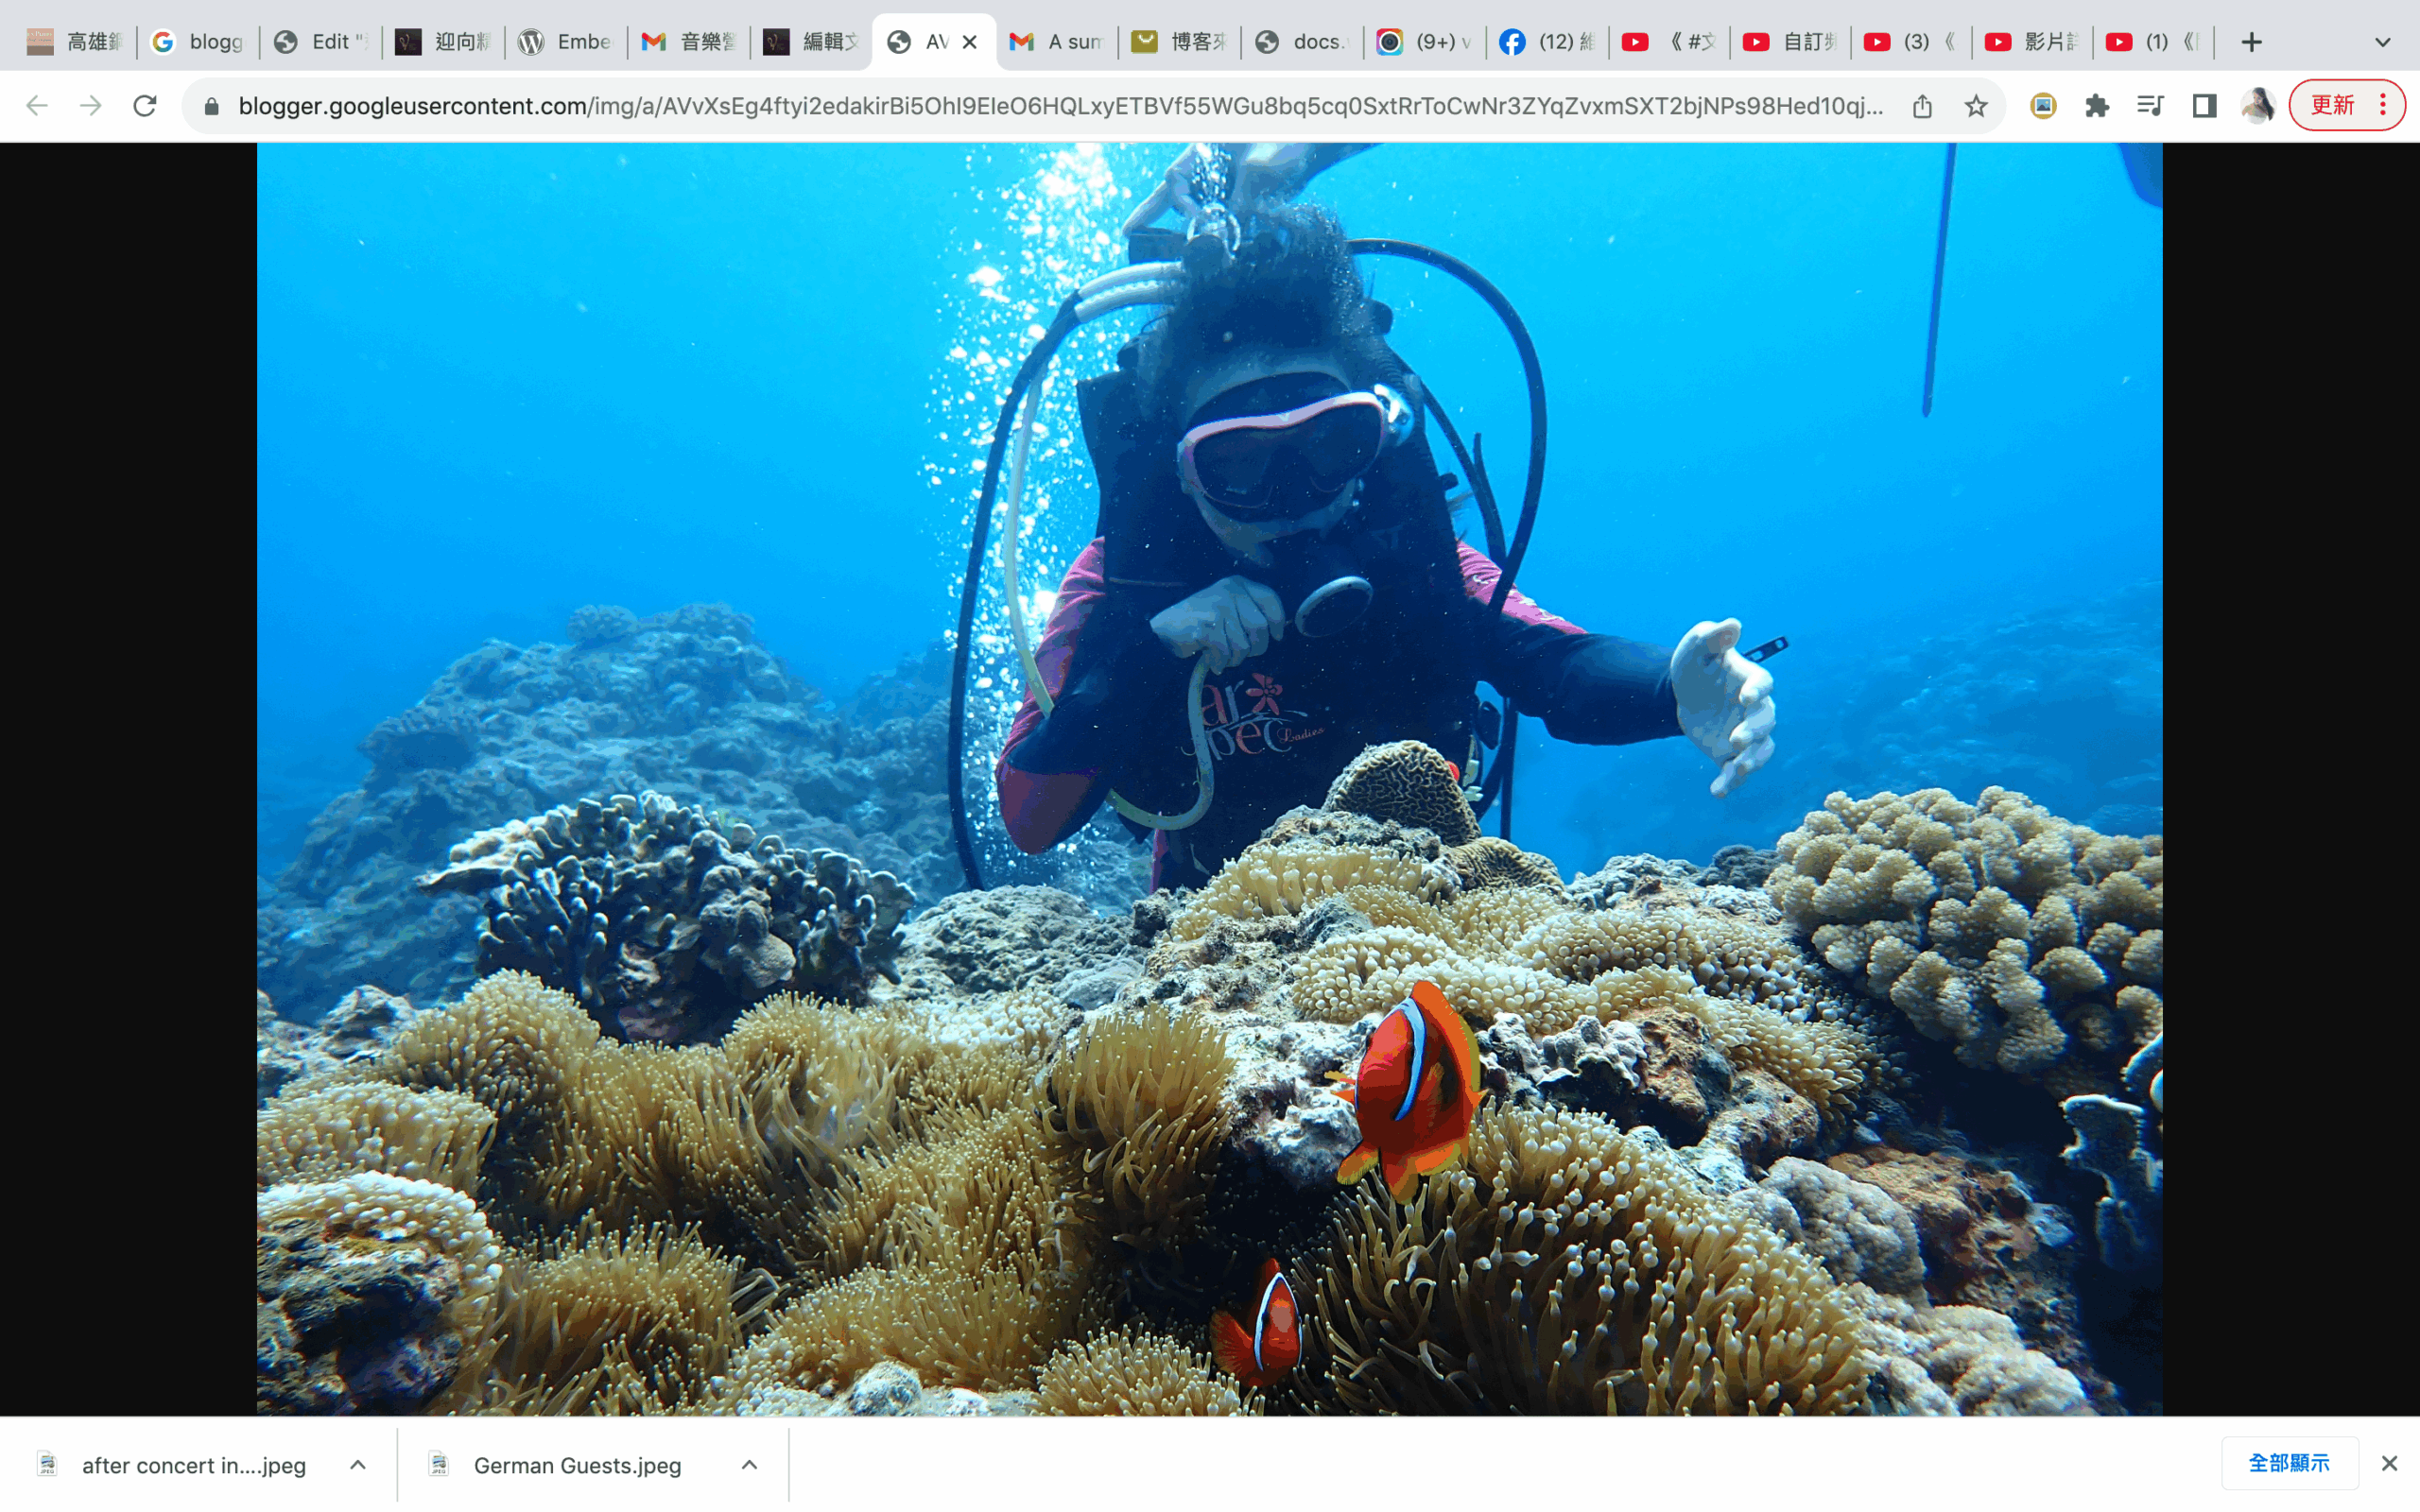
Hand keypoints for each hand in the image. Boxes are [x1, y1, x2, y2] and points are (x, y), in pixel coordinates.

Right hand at [1150, 576, 1286, 673]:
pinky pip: (1224, 653)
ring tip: (1222, 657)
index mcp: (1237, 584)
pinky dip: (1219, 663)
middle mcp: (1229, 591)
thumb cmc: (1201, 621)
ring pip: (1243, 645)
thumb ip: (1249, 612)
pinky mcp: (1206, 625)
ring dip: (1234, 659)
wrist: (1164, 627)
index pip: (1270, 599)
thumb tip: (1275, 634)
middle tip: (1241, 655)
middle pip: (1260, 628)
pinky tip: (1211, 661)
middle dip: (1254, 648)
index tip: (1276, 637)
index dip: (1278, 621)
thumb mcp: (1228, 607)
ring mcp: (1217, 607)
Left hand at [1669, 619, 1776, 797]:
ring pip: (1760, 750)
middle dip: (1754, 732)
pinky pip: (1736, 770)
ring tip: (1736, 769)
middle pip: (1766, 722)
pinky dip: (1730, 782)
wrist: (1681, 693)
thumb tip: (1733, 625)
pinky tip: (1717, 792)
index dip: (1757, 691)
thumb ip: (1711, 636)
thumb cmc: (1696, 665)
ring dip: (1752, 761)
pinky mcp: (1731, 753)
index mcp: (1750, 680)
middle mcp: (1755, 709)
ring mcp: (1746, 734)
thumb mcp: (1695, 647)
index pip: (1763, 684)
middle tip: (1737, 740)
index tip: (1746, 697)